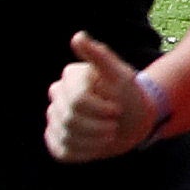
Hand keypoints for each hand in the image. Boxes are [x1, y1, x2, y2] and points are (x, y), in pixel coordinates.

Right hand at [42, 31, 162, 162]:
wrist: (134, 120)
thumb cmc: (129, 95)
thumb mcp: (121, 75)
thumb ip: (100, 57)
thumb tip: (78, 36)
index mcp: (71, 77)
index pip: (77, 100)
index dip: (100, 110)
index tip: (117, 109)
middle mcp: (58, 95)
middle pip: (70, 119)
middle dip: (98, 127)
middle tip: (114, 124)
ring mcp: (55, 117)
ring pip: (65, 136)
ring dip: (93, 141)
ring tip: (108, 134)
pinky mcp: (57, 138)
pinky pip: (61, 151)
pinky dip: (83, 153)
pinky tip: (97, 146)